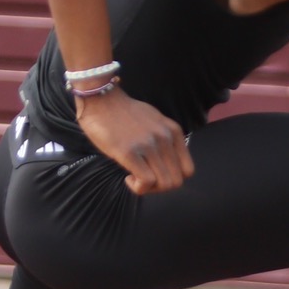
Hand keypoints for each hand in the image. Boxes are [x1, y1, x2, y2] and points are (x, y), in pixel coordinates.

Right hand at [75, 88, 194, 194]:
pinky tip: (128, 178)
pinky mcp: (130, 152)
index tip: (156, 175)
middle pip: (177, 181)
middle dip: (159, 187)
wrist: (100, 99)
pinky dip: (138, 187)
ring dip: (149, 188)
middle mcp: (165, 138)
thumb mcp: (154, 122)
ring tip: (134, 178)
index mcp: (174, 132)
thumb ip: (164, 141)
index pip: (187, 170)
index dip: (172, 179)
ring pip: (164, 184)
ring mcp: (148, 145)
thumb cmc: (123, 113)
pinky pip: (146, 181)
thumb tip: (167, 163)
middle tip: (143, 180)